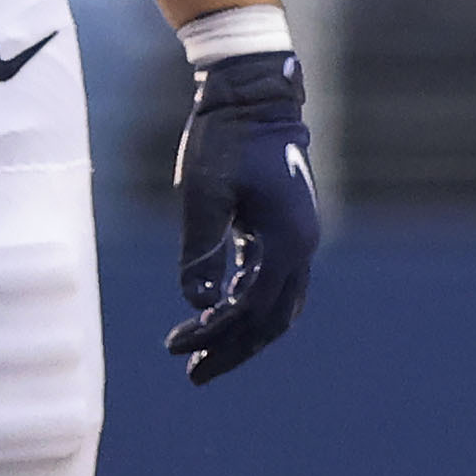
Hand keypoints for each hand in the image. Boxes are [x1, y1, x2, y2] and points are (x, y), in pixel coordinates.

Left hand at [166, 50, 318, 383]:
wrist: (253, 99)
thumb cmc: (225, 142)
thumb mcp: (204, 195)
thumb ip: (200, 251)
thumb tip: (196, 305)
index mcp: (286, 240)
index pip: (251, 308)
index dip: (214, 334)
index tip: (175, 347)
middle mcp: (301, 246)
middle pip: (273, 319)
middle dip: (234, 350)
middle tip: (193, 376)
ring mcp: (296, 240)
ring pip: (277, 306)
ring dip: (242, 335)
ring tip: (202, 360)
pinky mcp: (282, 232)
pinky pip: (271, 285)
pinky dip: (246, 309)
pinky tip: (215, 320)